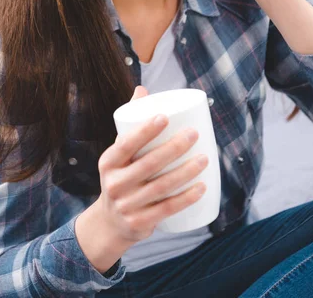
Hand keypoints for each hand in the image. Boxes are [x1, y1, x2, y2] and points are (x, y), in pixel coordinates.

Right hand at [95, 86, 207, 244]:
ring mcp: (127, 205)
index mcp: (109, 162)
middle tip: (194, 134)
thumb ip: (130, 123)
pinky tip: (202, 187)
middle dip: (174, 147)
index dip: (145, 130)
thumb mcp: (119, 153)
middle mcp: (114, 184)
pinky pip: (167, 209)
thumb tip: (143, 90)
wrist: (109, 223)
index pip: (126, 144)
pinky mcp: (140, 223)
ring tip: (204, 158)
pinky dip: (186, 198)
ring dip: (186, 172)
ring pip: (161, 187)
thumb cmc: (121, 176)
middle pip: (148, 164)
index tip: (165, 116)